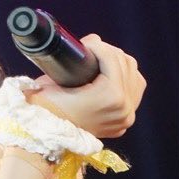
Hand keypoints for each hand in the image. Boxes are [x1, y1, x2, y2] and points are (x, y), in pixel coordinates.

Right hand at [25, 34, 145, 138]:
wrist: (43, 137)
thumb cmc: (44, 108)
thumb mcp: (56, 79)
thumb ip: (77, 58)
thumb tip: (93, 42)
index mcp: (110, 96)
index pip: (113, 57)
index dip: (98, 46)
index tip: (84, 44)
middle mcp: (124, 107)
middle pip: (127, 64)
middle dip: (109, 52)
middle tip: (90, 50)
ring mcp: (126, 117)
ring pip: (135, 77)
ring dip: (119, 65)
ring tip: (100, 62)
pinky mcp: (124, 122)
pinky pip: (134, 94)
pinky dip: (125, 81)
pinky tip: (109, 77)